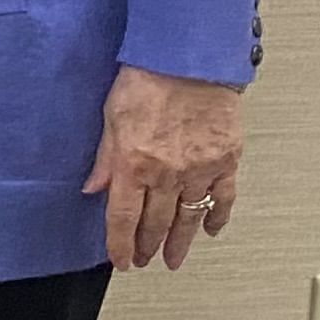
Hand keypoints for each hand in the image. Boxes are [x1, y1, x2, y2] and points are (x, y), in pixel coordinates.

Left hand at [82, 64, 242, 270]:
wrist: (189, 59)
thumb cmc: (146, 77)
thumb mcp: (110, 116)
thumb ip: (104, 158)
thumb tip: (93, 188)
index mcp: (134, 163)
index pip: (124, 217)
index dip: (120, 243)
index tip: (121, 259)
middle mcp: (168, 173)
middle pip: (156, 222)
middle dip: (148, 246)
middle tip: (145, 260)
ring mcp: (200, 170)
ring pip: (189, 218)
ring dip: (181, 241)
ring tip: (173, 258)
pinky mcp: (226, 161)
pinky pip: (223, 198)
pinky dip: (217, 217)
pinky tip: (211, 229)